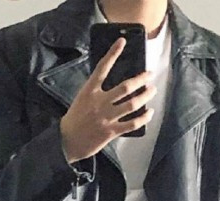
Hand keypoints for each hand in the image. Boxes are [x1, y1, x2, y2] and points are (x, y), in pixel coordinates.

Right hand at [60, 38, 156, 162]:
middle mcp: (99, 102)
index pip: (103, 67)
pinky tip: (149, 113)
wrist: (67, 140)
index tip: (122, 41)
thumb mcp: (82, 98)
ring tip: (152, 90)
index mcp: (90, 90)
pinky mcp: (111, 131)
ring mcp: (106, 117)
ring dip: (145, 96)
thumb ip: (97, 91)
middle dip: (141, 79)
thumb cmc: (76, 119)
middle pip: (125, 87)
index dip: (113, 53)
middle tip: (150, 74)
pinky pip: (132, 124)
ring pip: (132, 104)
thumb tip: (117, 86)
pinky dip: (143, 118)